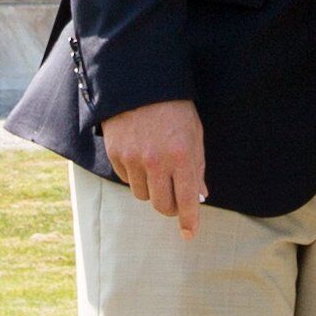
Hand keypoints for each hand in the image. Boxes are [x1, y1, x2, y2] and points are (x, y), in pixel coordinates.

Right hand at [99, 99, 207, 229]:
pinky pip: (126, 179)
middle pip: (161, 205)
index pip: (186, 200)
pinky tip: (140, 156)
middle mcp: (156, 161)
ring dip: (151, 189)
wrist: (140, 81)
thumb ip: (197, 166)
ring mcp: (133, 158)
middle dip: (169, 207)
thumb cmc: (174, 107)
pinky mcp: (115, 154)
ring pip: (142, 195)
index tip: (189, 234)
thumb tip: (199, 197)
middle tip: (174, 199)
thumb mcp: (194, 133)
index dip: (188, 221)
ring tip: (155, 167)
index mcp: (182, 155)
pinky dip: (135, 176)